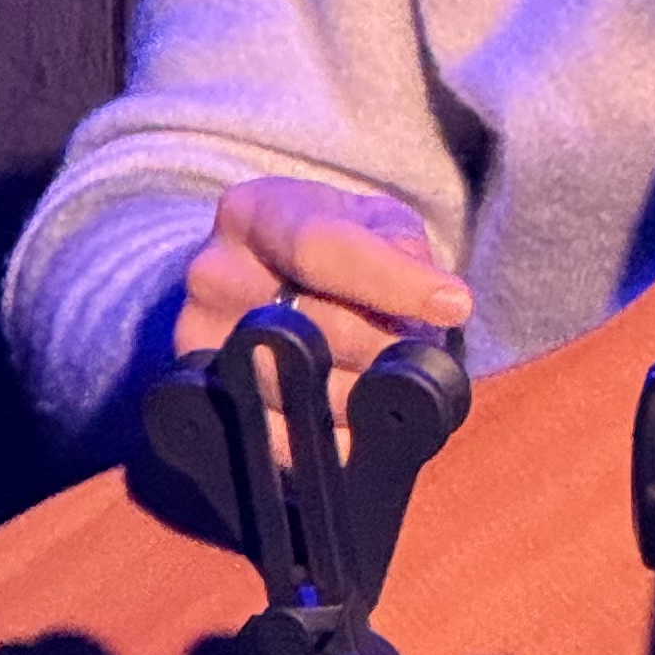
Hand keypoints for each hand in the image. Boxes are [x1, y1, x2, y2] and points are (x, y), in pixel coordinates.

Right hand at [173, 176, 472, 415]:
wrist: (256, 281)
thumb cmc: (329, 246)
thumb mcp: (370, 219)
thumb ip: (404, 247)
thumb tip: (435, 299)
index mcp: (254, 213)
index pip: (322, 248)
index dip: (394, 281)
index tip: (454, 306)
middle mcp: (215, 275)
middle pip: (321, 329)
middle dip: (390, 343)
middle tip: (420, 343)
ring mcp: (200, 342)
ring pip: (306, 391)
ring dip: (370, 392)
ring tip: (384, 370)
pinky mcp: (206, 402)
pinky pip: (284, 441)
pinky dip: (340, 437)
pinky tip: (363, 417)